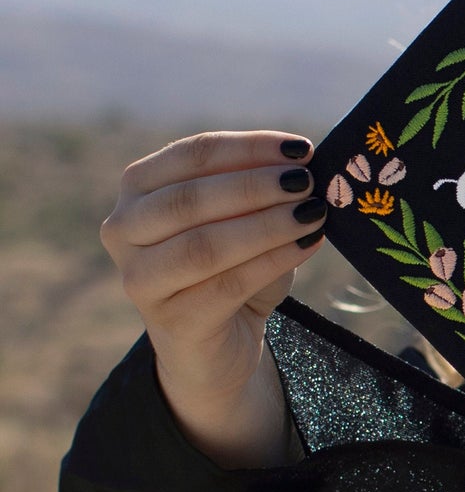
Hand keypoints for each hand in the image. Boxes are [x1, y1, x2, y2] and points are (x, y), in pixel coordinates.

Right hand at [99, 131, 325, 467]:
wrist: (217, 343)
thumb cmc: (232, 267)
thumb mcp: (245, 220)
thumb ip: (263, 192)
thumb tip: (308, 168)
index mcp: (139, 189)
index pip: (192, 156)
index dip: (249, 149)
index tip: (303, 149)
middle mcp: (124, 229)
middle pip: (189, 199)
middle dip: (255, 186)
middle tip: (308, 182)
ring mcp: (140, 279)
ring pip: (204, 245)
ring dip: (266, 225)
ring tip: (314, 213)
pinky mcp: (171, 321)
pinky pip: (226, 285)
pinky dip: (272, 261)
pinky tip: (307, 245)